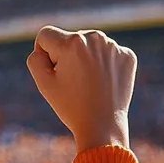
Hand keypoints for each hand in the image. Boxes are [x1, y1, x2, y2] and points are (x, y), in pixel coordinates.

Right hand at [26, 26, 134, 151]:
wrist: (103, 127)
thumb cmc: (71, 106)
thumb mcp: (44, 83)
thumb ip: (35, 58)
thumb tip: (44, 47)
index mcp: (71, 42)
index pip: (46, 35)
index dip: (45, 55)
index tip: (56, 74)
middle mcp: (94, 38)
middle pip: (70, 39)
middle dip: (67, 57)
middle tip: (74, 84)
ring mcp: (114, 47)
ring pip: (90, 45)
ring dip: (86, 59)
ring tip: (90, 84)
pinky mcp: (128, 56)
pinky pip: (108, 53)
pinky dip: (105, 66)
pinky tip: (105, 83)